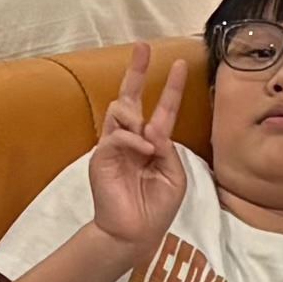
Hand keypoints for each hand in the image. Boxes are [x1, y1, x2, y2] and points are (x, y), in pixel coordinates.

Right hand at [84, 41, 191, 252]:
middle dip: (136, 71)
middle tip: (142, 47)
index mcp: (152, 144)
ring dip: (135, 115)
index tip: (180, 64)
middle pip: (131, 97)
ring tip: (147, 137)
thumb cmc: (155, 209)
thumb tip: (155, 129)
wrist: (135, 234)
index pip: (162, 109)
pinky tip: (144, 150)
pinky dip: (133, 140)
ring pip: (120, 111)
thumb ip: (169, 150)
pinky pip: (117, 137)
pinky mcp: (102, 158)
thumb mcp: (174, 176)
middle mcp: (132, 140)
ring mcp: (115, 147)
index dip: (172, 87)